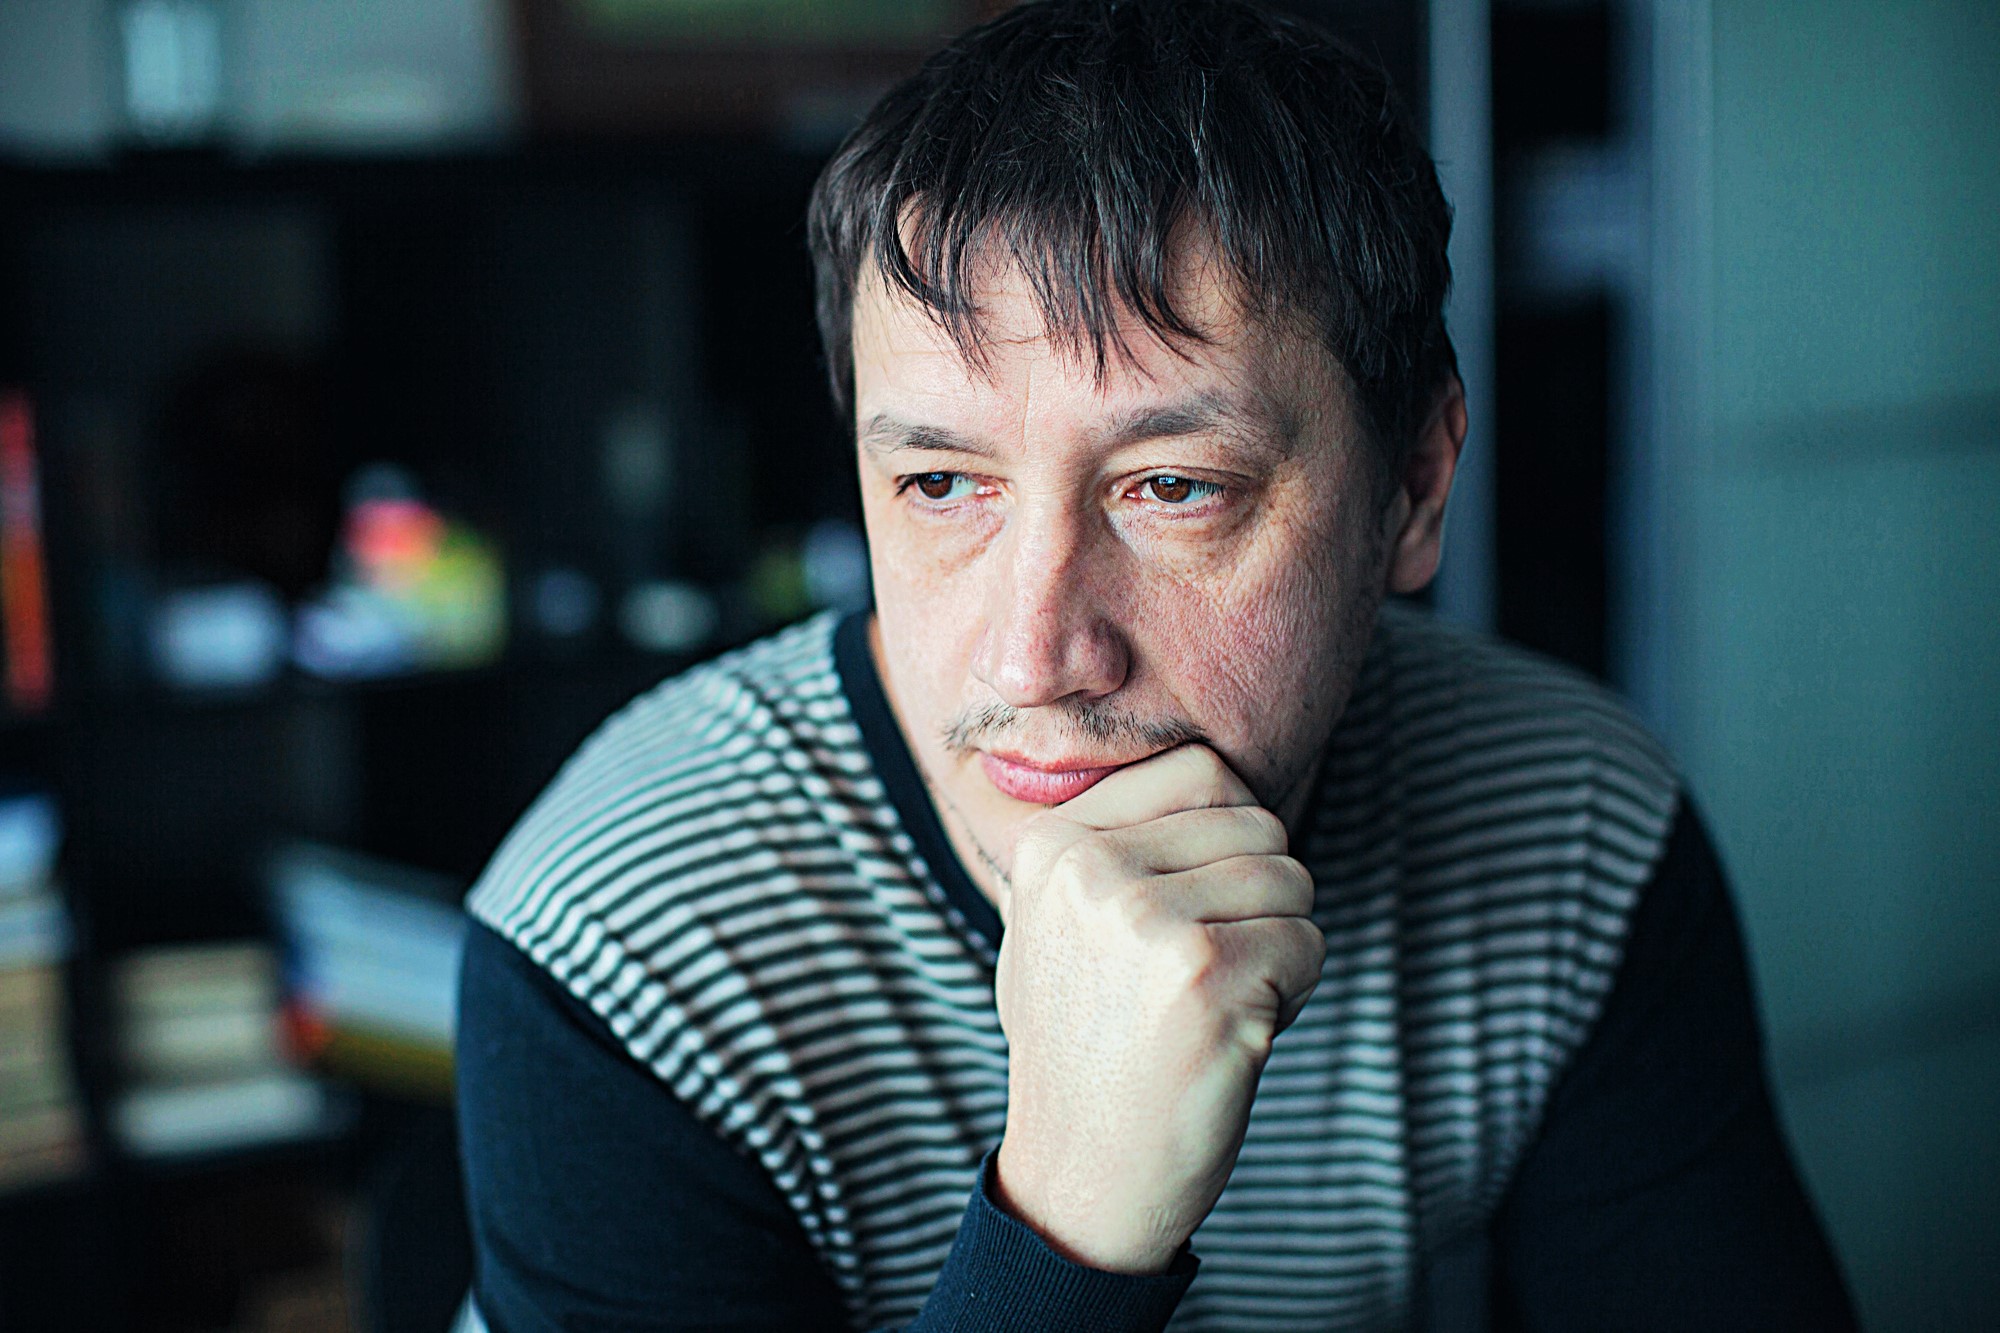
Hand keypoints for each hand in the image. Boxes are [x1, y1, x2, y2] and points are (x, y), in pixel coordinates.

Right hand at [990, 744, 1325, 1273]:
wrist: (1082, 1174)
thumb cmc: (1086, 1044)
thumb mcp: (1054, 921)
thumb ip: (1111, 841)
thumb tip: (1216, 776)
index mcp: (1052, 842)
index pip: (1202, 771)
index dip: (1226, 838)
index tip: (1186, 911)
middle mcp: (1090, 869)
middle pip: (1258, 822)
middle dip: (1258, 896)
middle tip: (1203, 971)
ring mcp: (1146, 920)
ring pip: (1291, 877)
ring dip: (1278, 944)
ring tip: (1213, 1000)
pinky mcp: (1207, 975)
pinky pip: (1308, 941)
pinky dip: (1293, 991)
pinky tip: (1232, 1033)